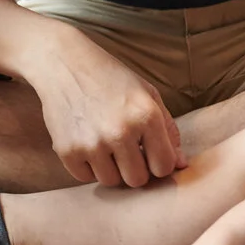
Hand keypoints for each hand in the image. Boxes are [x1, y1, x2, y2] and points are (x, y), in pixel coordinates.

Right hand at [28, 24, 183, 187]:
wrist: (63, 63)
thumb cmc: (110, 78)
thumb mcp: (147, 94)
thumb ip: (168, 130)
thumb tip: (181, 165)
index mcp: (146, 116)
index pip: (164, 167)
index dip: (158, 163)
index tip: (148, 153)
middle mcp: (120, 132)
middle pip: (137, 180)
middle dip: (134, 168)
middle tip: (125, 150)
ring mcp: (91, 143)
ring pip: (111, 181)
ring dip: (110, 168)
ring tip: (105, 144)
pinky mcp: (66, 149)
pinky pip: (84, 177)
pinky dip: (87, 166)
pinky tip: (86, 143)